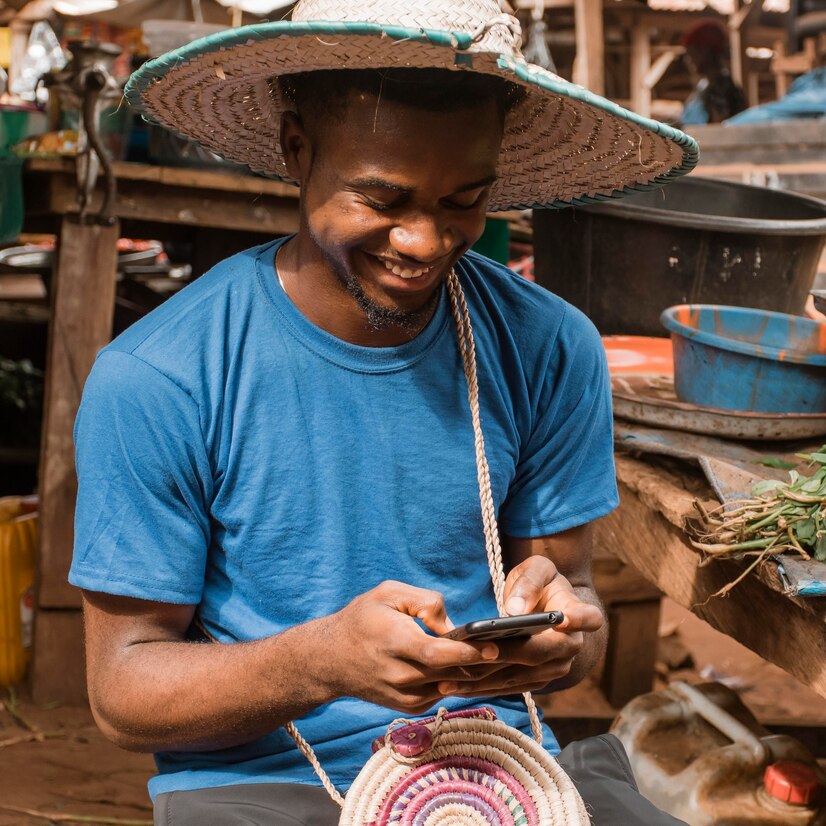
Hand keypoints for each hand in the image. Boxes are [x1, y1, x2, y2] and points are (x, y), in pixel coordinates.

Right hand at [315, 581, 505, 714]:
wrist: (331, 659)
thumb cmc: (362, 618)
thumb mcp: (389, 593)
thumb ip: (425, 602)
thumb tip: (453, 624)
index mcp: (395, 644)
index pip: (438, 655)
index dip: (467, 654)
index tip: (494, 646)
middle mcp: (401, 676)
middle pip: (452, 674)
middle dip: (484, 663)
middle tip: (516, 649)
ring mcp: (406, 697)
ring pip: (452, 686)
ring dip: (477, 675)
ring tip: (507, 657)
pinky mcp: (410, 707)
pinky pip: (444, 693)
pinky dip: (462, 681)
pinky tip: (481, 668)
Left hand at [436, 557, 603, 697]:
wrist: (548, 604)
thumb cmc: (542, 582)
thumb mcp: (538, 569)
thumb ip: (529, 583)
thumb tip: (514, 609)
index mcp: (579, 614)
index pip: (587, 618)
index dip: (577, 619)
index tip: (562, 617)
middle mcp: (571, 647)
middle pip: (537, 655)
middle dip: (501, 656)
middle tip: (467, 655)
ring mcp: (555, 668)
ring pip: (519, 677)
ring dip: (483, 680)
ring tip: (448, 679)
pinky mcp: (536, 680)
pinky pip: (509, 687)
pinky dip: (482, 687)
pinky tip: (455, 686)